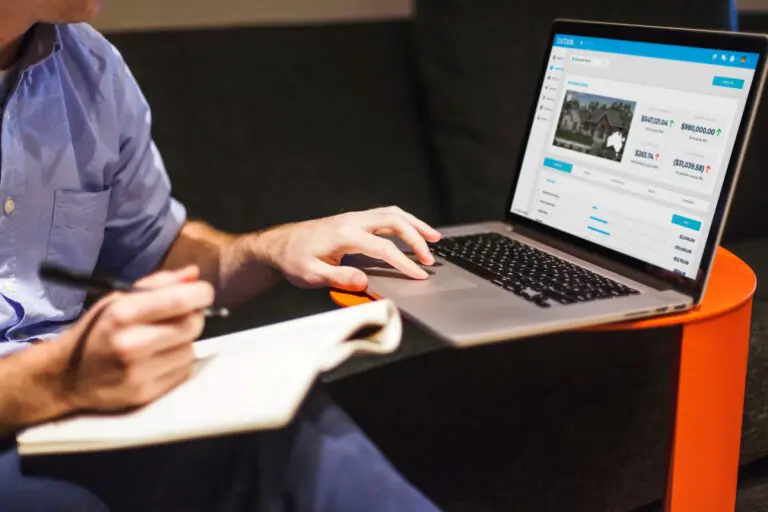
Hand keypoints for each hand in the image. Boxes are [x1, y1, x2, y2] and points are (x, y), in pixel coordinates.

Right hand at [58, 265, 213, 411]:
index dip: (200, 294)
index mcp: (123, 314)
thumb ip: (158, 284)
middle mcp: (131, 344)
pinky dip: (177, 363)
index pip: (180, 300)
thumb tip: (194, 274)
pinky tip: (158, 359)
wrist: (67, 377)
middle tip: (180, 316)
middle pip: (192, 325)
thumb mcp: (118, 299)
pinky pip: (183, 372)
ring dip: (184, 342)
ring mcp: (139, 373)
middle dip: (193, 317)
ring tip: (162, 341)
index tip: (202, 293)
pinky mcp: (146, 394)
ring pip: (191, 350)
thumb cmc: (98, 330)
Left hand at [261, 206, 441, 291]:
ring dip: (415, 224)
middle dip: (417, 238)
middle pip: (395, 221)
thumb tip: (363, 281)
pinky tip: (412, 231)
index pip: (383, 248)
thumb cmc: (293, 260)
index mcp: (344, 234)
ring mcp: (354, 218)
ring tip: (434, 237)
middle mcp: (352, 221)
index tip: (419, 275)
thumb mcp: (311, 275)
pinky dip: (404, 222)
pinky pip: (385, 215)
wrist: (279, 245)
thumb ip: (338, 278)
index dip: (404, 262)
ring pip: (393, 214)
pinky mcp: (354, 220)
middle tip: (431, 258)